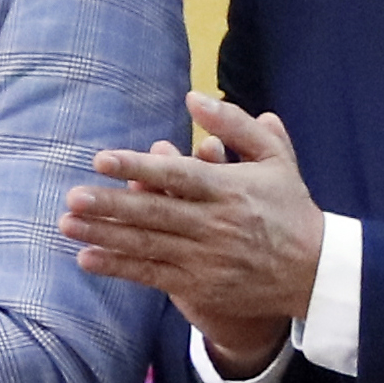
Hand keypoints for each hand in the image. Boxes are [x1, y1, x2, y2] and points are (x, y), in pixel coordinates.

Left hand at [63, 94, 324, 352]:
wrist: (316, 272)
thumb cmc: (290, 208)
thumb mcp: (275, 159)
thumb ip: (235, 125)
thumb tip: (193, 97)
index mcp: (229, 190)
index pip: (177, 176)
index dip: (138, 167)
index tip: (100, 160)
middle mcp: (215, 225)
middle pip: (155, 213)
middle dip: (111, 205)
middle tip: (73, 196)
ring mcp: (206, 258)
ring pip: (148, 245)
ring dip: (104, 235)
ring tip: (67, 224)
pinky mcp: (201, 286)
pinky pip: (153, 275)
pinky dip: (119, 268)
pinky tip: (87, 259)